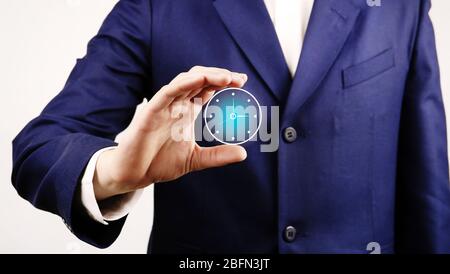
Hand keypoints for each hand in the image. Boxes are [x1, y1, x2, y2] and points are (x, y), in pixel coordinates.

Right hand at [93, 66, 247, 200]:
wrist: (133, 175)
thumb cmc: (159, 163)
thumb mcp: (195, 159)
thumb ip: (217, 156)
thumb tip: (243, 154)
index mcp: (187, 112)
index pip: (207, 89)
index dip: (224, 82)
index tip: (242, 82)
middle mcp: (176, 105)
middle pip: (199, 80)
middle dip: (219, 75)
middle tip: (239, 79)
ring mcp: (163, 106)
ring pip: (185, 81)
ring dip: (205, 75)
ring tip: (225, 77)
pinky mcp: (150, 111)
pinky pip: (167, 92)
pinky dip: (183, 84)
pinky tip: (199, 80)